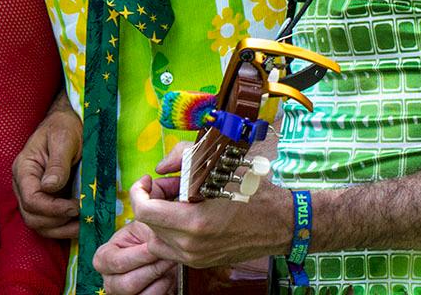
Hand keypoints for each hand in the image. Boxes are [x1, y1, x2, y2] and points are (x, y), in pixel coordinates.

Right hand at [11, 93, 82, 238]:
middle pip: (31, 217)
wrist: (69, 121)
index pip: (30, 199)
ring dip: (61, 230)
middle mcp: (24, 185)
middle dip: (57, 222)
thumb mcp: (64, 139)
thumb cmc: (65, 126)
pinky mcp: (46, 200)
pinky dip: (63, 228)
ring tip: (84, 225)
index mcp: (24, 169)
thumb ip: (57, 163)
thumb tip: (50, 187)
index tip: (75, 207)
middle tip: (82, 217)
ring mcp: (34, 194)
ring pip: (39, 224)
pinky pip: (49, 222)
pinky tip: (80, 224)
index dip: (52, 209)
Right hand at [94, 221, 176, 294]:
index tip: (155, 247)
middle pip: (128, 284)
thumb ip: (147, 228)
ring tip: (169, 265)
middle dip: (153, 269)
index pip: (117, 262)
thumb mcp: (144, 227)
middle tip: (169, 256)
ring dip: (162, 280)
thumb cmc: (147, 238)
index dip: (139, 256)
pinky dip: (166, 289)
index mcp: (104, 257)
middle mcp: (110, 280)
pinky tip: (168, 276)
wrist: (160, 253)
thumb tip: (155, 239)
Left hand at [129, 169, 292, 269]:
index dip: (139, 192)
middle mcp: (191, 246)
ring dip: (159, 217)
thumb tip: (161, 167)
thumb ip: (184, 158)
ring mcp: (196, 258)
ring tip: (178, 199)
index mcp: (194, 223)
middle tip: (168, 184)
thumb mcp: (221, 165)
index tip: (148, 179)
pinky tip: (187, 212)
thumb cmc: (255, 192)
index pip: (144, 212)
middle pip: (148, 224)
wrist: (282, 224)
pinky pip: (171, 248)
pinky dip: (170, 230)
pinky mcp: (201, 262)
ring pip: (157, 238)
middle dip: (152, 200)